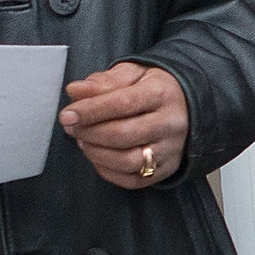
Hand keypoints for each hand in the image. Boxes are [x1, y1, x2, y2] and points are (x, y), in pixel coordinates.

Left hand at [60, 61, 189, 189]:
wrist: (186, 107)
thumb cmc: (152, 89)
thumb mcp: (132, 74)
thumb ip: (104, 81)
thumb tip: (75, 91)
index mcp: (162, 93)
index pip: (123, 103)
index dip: (91, 111)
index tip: (67, 115)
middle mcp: (171, 123)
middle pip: (124, 135)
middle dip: (89, 133)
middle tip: (70, 127)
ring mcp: (171, 149)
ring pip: (128, 161)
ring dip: (96, 153)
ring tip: (83, 140)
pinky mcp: (166, 169)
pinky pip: (132, 180)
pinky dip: (107, 170)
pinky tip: (98, 155)